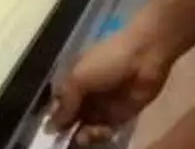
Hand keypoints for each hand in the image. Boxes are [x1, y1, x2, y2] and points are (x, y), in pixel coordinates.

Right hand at [49, 20, 174, 146]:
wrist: (145, 56)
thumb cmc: (107, 60)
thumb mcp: (78, 78)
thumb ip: (64, 105)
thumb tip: (49, 128)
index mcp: (72, 80)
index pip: (57, 106)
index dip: (54, 120)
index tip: (52, 134)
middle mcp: (85, 95)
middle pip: (70, 120)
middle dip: (68, 131)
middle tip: (70, 137)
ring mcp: (101, 106)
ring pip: (85, 128)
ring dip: (84, 135)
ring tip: (87, 135)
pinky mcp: (118, 116)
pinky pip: (104, 131)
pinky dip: (100, 134)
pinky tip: (102, 131)